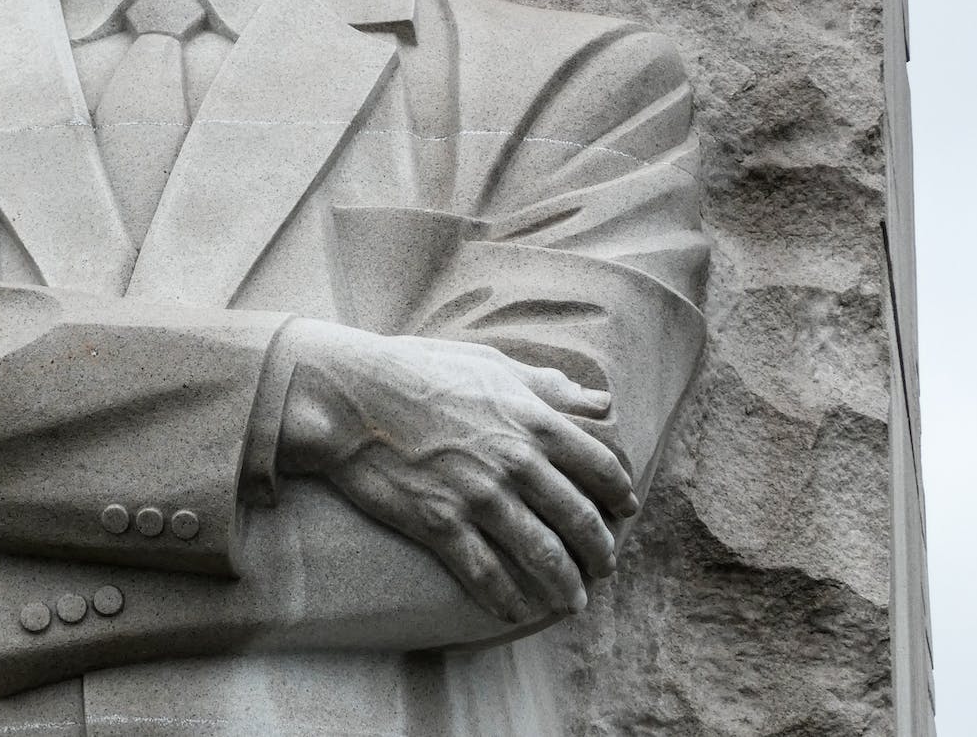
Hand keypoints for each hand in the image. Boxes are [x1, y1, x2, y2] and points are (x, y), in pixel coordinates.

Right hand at [276, 320, 636, 621]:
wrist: (350, 395)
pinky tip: (515, 611)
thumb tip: (599, 400)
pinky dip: (507, 600)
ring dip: (565, 587)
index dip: (619, 495)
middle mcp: (516, 462)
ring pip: (542, 556)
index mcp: (533, 419)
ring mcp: (480, 496)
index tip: (625, 510)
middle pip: (580, 520)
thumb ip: (547, 387)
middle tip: (604, 568)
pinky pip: (486, 575)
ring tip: (572, 601)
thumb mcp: (490, 364)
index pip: (600, 467)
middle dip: (600, 552)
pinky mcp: (441, 524)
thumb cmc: (418, 370)